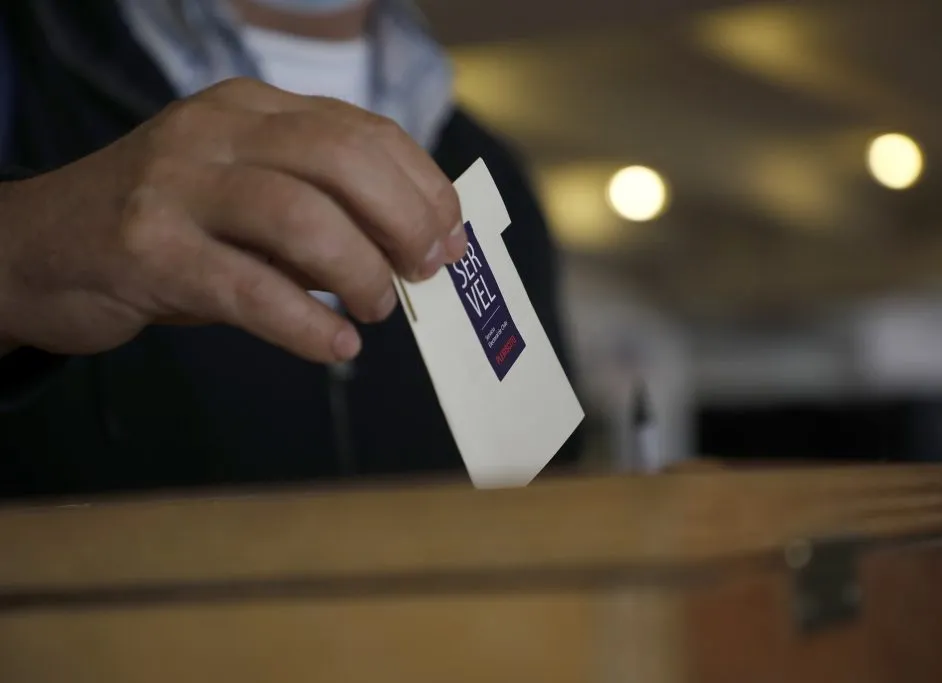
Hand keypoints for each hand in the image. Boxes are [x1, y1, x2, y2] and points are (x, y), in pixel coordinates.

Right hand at [0, 78, 464, 362]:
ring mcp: (175, 184)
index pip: (362, 131)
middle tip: (427, 271)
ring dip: (359, 270)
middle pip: (342, 160)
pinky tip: (336, 344)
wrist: (36, 248)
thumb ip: (317, 213)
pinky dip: (306, 323)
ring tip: (377, 308)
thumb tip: (411, 253)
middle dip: (404, 220)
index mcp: (250, 109)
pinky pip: (248, 288)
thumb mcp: (243, 200)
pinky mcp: (145, 248)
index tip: (450, 235)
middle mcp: (215, 131)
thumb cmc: (165, 229)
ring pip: (300, 216)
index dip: (422, 185)